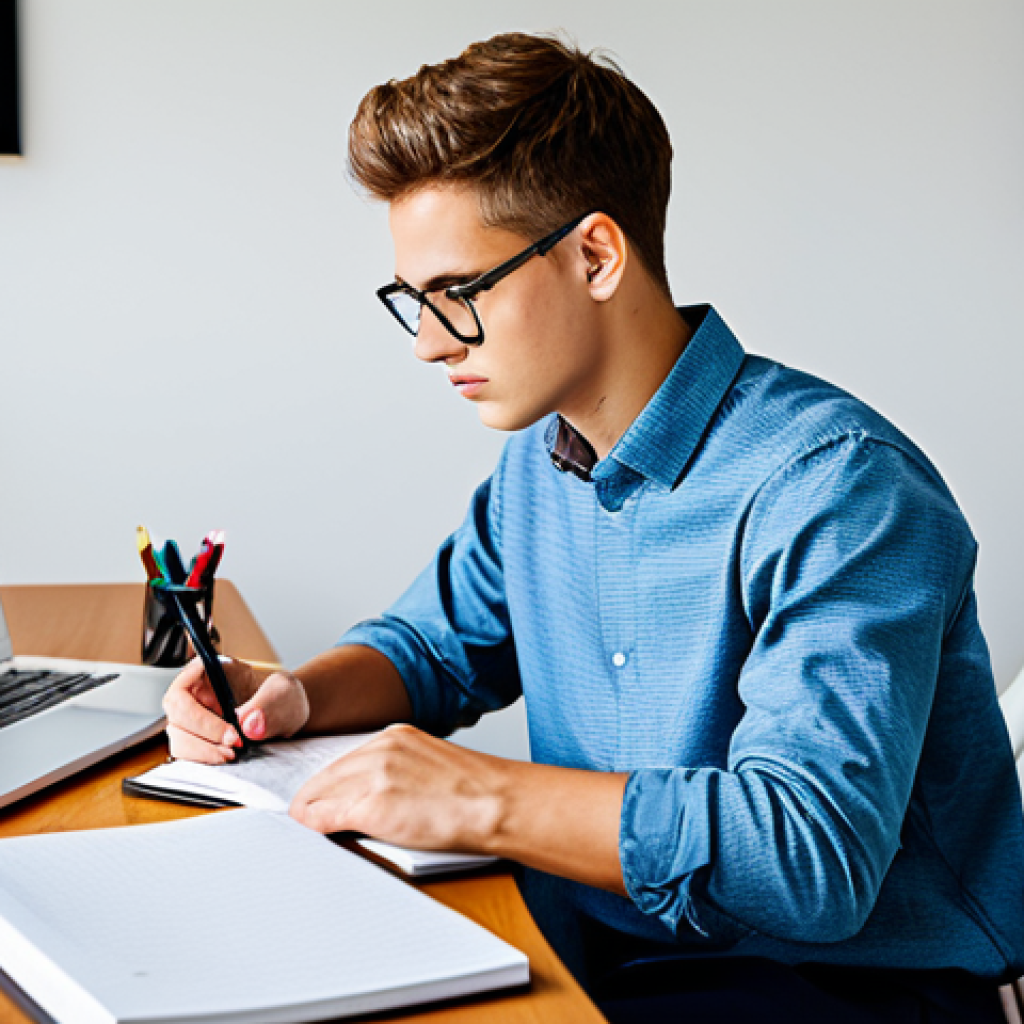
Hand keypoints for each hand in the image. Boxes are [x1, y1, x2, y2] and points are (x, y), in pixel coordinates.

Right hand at [162, 656, 309, 763]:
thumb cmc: (281, 695)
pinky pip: (187, 751)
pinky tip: (225, 756)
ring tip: (232, 753)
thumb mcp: (283, 691)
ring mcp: (192, 715)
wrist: (285, 713)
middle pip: (176, 717)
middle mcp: (195, 692)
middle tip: (234, 743)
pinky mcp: (197, 736)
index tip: (229, 726)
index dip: (199, 714)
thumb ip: (268, 702)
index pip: (181, 691)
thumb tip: (248, 721)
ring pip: (178, 737)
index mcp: (209, 670)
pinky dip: (204, 757)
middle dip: (204, 735)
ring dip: (202, 750)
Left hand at [289, 724, 505, 852]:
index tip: (322, 798)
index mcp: (396, 735)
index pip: (343, 760)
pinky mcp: (371, 807)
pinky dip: (314, 827)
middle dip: (314, 799)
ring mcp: (374, 776)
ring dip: (314, 813)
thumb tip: (370, 793)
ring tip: (313, 829)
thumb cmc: (478, 793)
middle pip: (325, 776)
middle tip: (308, 819)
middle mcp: (380, 748)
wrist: (498, 803)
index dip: (330, 784)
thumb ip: (397, 769)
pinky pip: (323, 817)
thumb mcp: (430, 764)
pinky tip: (315, 834)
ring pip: (319, 795)